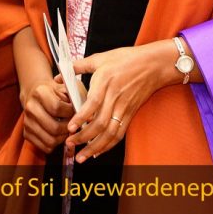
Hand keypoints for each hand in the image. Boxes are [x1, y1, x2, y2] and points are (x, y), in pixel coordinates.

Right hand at [22, 76, 73, 153]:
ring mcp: (27, 122)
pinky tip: (60, 134)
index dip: (70, 113)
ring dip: (63, 138)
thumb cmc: (57, 91)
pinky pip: (45, 146)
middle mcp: (31, 107)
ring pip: (50, 140)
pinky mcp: (26, 133)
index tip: (77, 112)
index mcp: (40, 92)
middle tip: (74, 125)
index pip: (56, 107)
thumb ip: (78, 98)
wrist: (37, 94)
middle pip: (54, 127)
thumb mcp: (68, 87)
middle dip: (68, 128)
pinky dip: (56, 144)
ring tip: (68, 130)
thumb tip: (90, 117)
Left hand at [66, 41, 176, 163]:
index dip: (81, 118)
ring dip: (95, 147)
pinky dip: (108, 145)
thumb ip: (78, 66)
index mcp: (105, 82)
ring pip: (109, 133)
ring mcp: (124, 107)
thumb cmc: (127, 58)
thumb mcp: (101, 57)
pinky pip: (119, 133)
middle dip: (84, 137)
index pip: (93, 104)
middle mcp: (115, 97)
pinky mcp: (130, 114)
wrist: (153, 64)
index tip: (70, 128)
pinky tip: (98, 152)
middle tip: (69, 143)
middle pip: (100, 123)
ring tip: (81, 156)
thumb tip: (59, 75)